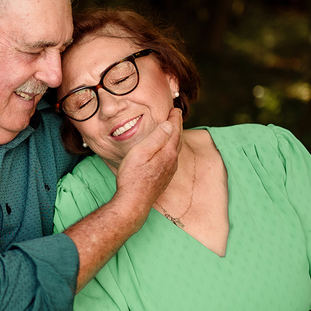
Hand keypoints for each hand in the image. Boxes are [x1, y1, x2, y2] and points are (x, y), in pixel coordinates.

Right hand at [113, 106, 182, 221]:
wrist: (133, 202)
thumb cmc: (132, 177)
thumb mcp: (141, 152)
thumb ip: (156, 137)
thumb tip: (169, 124)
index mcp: (167, 153)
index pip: (175, 130)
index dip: (175, 118)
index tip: (174, 108)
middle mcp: (172, 161)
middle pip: (178, 139)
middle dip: (177, 125)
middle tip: (174, 115)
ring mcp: (169, 171)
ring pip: (175, 149)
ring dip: (175, 137)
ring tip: (171, 129)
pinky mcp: (164, 178)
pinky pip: (171, 158)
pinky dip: (171, 148)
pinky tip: (166, 150)